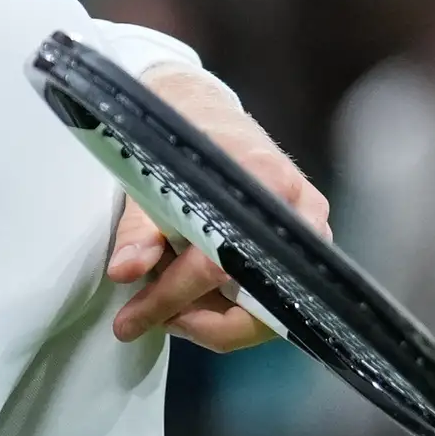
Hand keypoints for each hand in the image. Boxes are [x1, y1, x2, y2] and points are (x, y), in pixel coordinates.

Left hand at [106, 67, 329, 350]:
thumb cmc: (186, 143)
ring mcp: (309, 231)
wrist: (206, 112)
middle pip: (261, 304)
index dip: (171, 298)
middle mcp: (298, 211)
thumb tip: (125, 272)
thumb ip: (139, 230)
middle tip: (156, 320)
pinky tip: (195, 296)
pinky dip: (231, 307)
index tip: (132, 319)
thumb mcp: (151, 180)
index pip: (217, 264)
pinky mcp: (304, 246)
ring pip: (270, 310)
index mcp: (261, 182)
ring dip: (215, 319)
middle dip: (203, 323)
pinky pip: (273, 298)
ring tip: (169, 305)